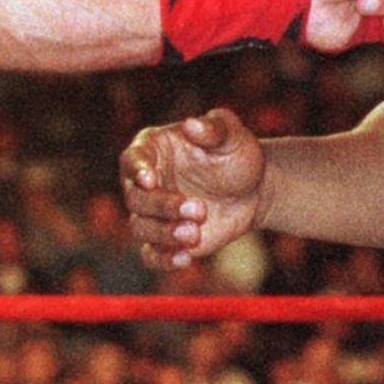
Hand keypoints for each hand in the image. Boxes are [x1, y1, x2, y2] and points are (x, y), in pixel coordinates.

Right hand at [120, 108, 264, 268]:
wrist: (252, 189)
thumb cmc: (236, 154)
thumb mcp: (232, 135)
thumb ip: (214, 128)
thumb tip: (192, 124)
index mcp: (152, 149)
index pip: (132, 160)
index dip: (137, 170)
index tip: (150, 179)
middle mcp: (145, 182)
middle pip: (135, 198)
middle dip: (163, 206)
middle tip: (200, 209)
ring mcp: (153, 213)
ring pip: (140, 227)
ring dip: (164, 233)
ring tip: (195, 234)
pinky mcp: (164, 240)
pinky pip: (152, 255)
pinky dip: (163, 259)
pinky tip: (185, 259)